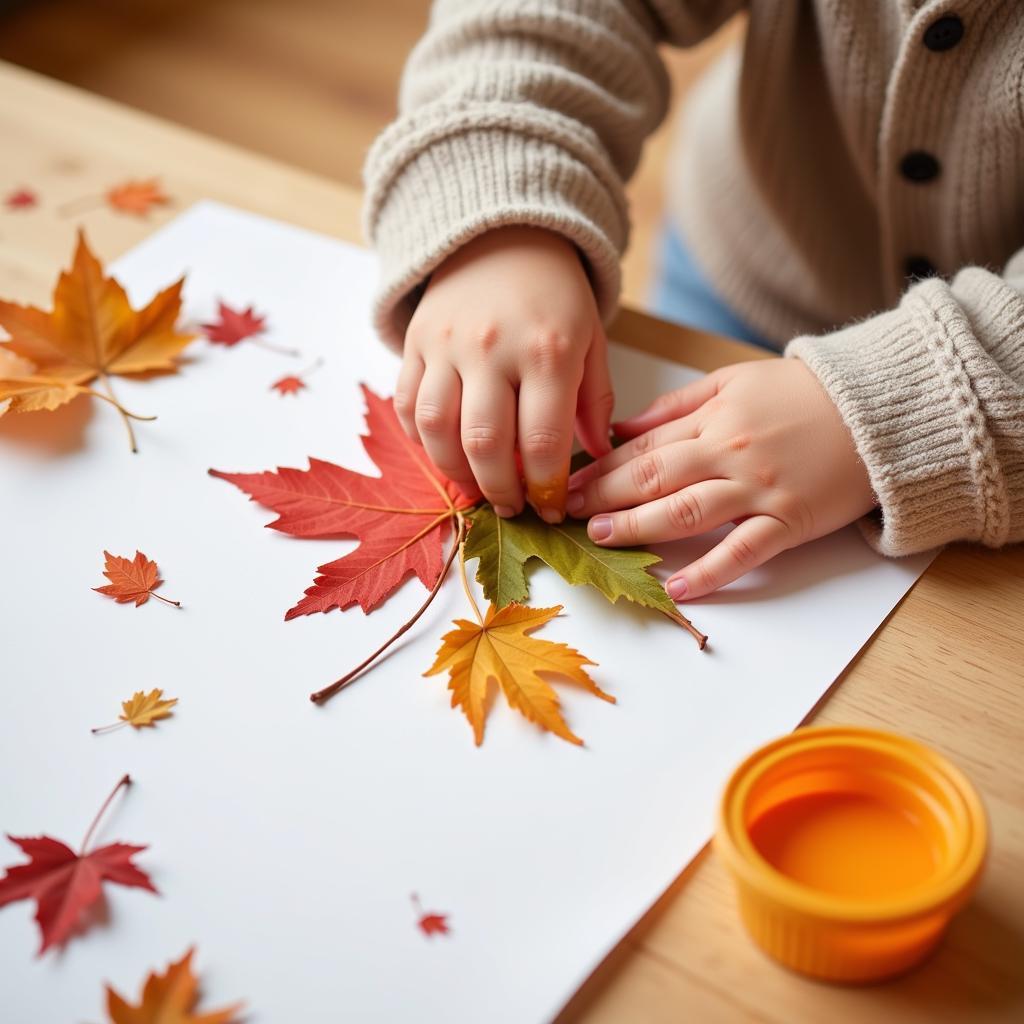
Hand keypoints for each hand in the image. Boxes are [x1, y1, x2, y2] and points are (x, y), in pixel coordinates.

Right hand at [395, 226, 612, 521]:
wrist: (502, 236)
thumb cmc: (555, 296)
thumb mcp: (591, 340)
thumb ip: (594, 401)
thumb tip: (595, 458)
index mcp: (547, 351)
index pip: (543, 442)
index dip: (546, 488)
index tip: (551, 508)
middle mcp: (492, 349)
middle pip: (485, 445)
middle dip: (500, 492)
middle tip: (513, 508)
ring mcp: (446, 346)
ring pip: (436, 431)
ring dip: (455, 474)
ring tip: (477, 489)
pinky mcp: (415, 343)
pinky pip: (406, 406)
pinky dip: (421, 441)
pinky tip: (445, 454)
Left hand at [566, 359, 875, 599]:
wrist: (878, 409)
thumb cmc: (802, 395)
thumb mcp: (733, 381)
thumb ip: (676, 406)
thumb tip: (622, 429)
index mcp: (712, 418)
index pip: (642, 448)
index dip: (599, 467)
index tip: (567, 481)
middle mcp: (728, 454)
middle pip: (654, 478)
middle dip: (604, 496)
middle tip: (565, 513)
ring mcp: (758, 491)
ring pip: (687, 512)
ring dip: (640, 527)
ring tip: (603, 539)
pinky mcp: (789, 522)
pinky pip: (743, 552)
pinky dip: (710, 572)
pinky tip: (677, 588)